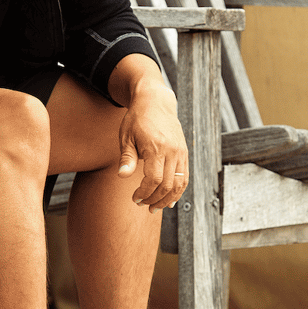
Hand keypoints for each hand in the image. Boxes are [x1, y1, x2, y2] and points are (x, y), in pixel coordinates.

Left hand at [116, 74, 188, 211]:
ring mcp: (181, 152)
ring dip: (168, 199)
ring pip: (179, 183)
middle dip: (155, 199)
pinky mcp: (184, 152)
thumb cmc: (137, 119)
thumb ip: (126, 158)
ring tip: (156, 207)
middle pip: (168, 184)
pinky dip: (178, 190)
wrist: (156, 101)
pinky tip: (170, 200)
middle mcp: (172, 151)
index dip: (144, 193)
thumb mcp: (126, 136)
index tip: (135, 198)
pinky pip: (184, 176)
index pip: (154, 179)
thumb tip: (122, 176)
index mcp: (156, 147)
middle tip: (142, 205)